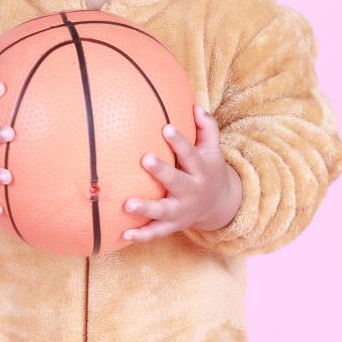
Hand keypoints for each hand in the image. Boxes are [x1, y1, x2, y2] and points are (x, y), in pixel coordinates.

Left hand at [121, 102, 240, 242]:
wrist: (219, 205)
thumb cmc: (208, 170)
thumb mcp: (213, 150)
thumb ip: (207, 127)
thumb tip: (195, 106)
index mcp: (200, 170)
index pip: (190, 153)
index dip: (179, 141)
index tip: (166, 128)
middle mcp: (191, 191)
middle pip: (177, 181)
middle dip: (162, 171)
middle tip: (145, 159)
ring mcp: (181, 211)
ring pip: (163, 211)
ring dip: (146, 209)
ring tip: (127, 204)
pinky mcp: (172, 226)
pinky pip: (156, 232)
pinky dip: (141, 235)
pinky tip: (123, 235)